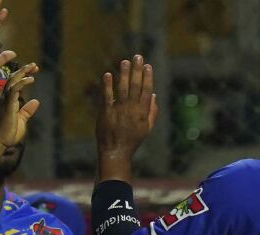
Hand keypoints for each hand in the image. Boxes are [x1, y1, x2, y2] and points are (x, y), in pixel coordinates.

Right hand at [0, 64, 39, 149]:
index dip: (23, 76)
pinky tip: (31, 79)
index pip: (14, 84)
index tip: (33, 72)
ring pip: (12, 80)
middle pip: (13, 78)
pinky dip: (22, 82)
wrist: (0, 142)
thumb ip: (27, 111)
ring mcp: (5, 100)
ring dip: (23, 72)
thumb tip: (36, 101)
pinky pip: (14, 89)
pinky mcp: (8, 105)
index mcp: (8, 101)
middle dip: (24, 70)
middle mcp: (5, 98)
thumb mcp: (21, 120)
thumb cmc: (9, 134)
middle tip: (35, 65)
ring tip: (34, 67)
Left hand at [97, 55, 157, 178]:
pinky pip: (107, 97)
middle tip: (138, 56)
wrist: (116, 152)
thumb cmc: (132, 141)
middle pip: (135, 86)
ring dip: (124, 74)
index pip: (146, 91)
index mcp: (142, 113)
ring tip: (124, 61)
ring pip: (122, 89)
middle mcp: (132, 110)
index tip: (148, 65)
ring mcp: (119, 110)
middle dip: (137, 70)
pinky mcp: (106, 113)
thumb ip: (151, 112)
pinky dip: (107, 86)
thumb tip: (153, 95)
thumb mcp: (146, 128)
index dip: (147, 77)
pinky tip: (108, 74)